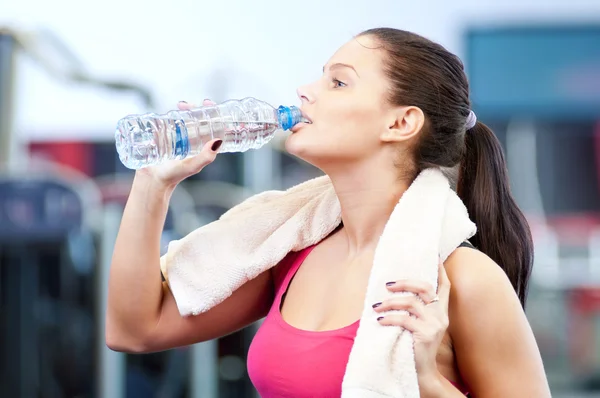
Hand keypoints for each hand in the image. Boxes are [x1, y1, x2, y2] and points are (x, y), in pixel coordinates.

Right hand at [137, 99, 221, 187]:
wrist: (152, 180)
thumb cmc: (173, 176)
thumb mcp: (192, 166)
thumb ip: (205, 157)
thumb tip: (218, 141)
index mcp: (202, 146)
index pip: (211, 127)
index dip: (214, 115)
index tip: (210, 105)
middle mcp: (192, 141)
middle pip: (198, 120)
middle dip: (197, 109)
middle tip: (192, 104)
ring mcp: (178, 138)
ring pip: (185, 119)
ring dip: (185, 110)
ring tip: (182, 105)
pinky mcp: (165, 137)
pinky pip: (170, 122)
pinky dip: (171, 114)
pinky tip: (171, 111)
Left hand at [373, 259, 449, 382]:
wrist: (423, 372)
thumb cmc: (417, 346)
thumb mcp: (420, 326)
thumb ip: (416, 310)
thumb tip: (394, 291)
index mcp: (441, 312)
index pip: (445, 286)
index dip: (440, 270)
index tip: (435, 255)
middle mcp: (440, 316)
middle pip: (425, 288)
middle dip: (405, 283)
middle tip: (388, 285)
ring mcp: (434, 325)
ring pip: (411, 303)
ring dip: (390, 302)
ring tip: (376, 306)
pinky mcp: (425, 334)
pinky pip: (404, 319)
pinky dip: (389, 318)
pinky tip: (380, 320)